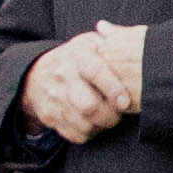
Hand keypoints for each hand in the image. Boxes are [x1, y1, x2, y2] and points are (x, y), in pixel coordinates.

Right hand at [19, 28, 138, 141]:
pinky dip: (88, 133)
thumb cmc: (75, 59)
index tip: (125, 102)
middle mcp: (62, 76)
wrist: (36, 73)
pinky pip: (75, 134)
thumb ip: (113, 39)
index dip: (113, 89)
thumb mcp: (89, 43)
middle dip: (110, 116)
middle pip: (88, 105)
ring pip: (83, 124)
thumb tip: (136, 38)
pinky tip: (93, 123)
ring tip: (107, 117)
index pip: (95, 72)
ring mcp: (54, 97)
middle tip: (119, 114)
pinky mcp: (50, 115)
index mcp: (76, 55)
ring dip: (101, 125)